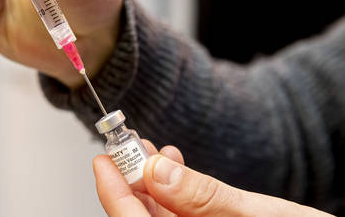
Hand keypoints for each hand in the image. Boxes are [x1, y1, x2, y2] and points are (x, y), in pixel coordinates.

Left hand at [93, 140, 332, 216]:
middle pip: (142, 215)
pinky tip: (173, 163)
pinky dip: (174, 184)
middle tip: (123, 147)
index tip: (101, 161)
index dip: (113, 193)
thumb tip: (156, 170)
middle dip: (130, 178)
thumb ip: (203, 197)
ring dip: (150, 178)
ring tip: (147, 148)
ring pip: (160, 211)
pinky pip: (181, 209)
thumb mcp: (256, 216)